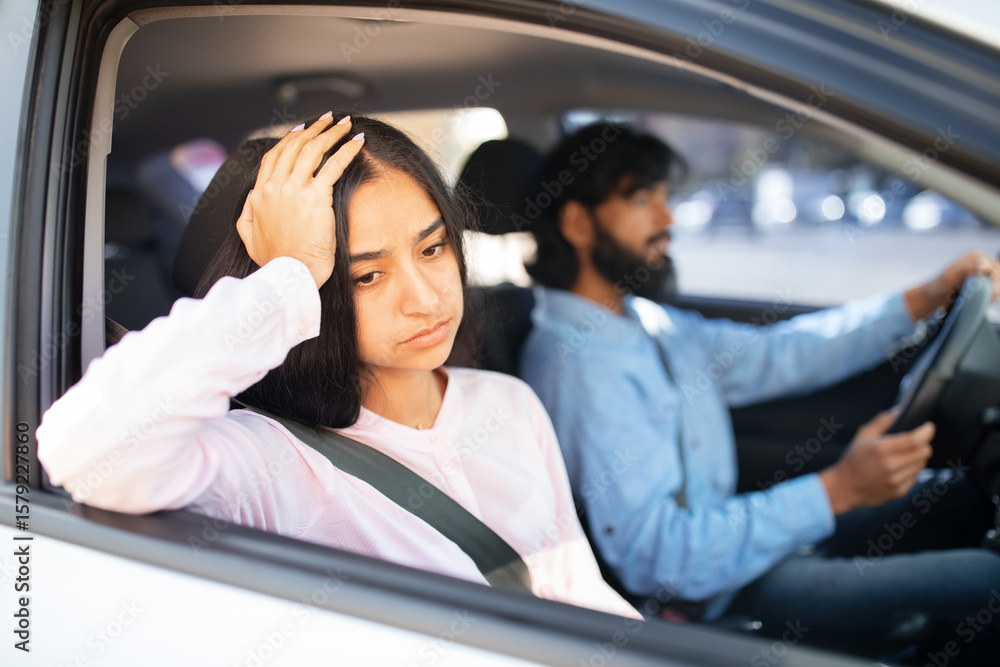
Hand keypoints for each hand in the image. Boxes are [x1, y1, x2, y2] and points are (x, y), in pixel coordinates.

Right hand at [236, 114, 364, 288]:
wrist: (290, 274)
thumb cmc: (275, 261)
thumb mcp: (249, 236)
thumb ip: (249, 214)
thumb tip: (252, 199)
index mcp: (260, 194)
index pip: (274, 157)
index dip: (289, 140)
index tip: (303, 130)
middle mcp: (275, 187)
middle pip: (294, 147)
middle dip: (314, 129)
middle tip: (328, 120)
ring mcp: (294, 190)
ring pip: (313, 150)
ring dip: (331, 134)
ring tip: (344, 125)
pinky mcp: (315, 197)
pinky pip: (333, 166)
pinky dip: (347, 151)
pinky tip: (357, 142)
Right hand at [819, 409, 933, 514]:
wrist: (846, 486)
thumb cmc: (854, 458)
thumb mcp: (863, 435)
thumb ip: (882, 421)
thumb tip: (899, 411)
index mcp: (880, 448)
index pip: (914, 440)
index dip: (926, 432)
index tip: (929, 427)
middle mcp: (890, 465)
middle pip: (923, 452)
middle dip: (924, 444)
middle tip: (916, 441)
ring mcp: (895, 480)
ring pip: (922, 464)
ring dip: (917, 457)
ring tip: (904, 456)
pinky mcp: (899, 492)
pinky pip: (916, 477)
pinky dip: (912, 470)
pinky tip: (899, 469)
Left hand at [904, 250, 999, 319]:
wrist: (933, 297)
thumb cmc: (939, 285)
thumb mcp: (951, 276)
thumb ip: (967, 270)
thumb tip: (984, 268)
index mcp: (976, 255)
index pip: (994, 267)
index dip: (994, 280)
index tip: (990, 293)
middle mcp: (982, 262)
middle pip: (998, 275)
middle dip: (994, 289)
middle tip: (986, 300)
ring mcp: (983, 273)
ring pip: (998, 284)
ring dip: (992, 294)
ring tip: (982, 302)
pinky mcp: (983, 283)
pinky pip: (994, 290)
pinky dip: (990, 297)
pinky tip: (982, 303)